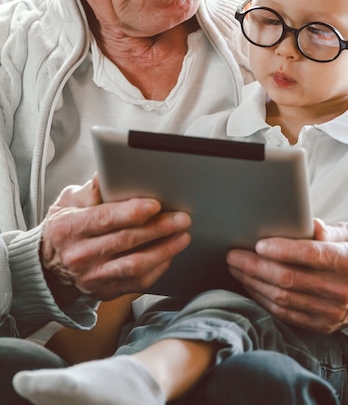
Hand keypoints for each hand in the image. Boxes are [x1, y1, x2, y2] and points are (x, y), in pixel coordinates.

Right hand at [41, 173, 190, 300]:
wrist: (48, 267)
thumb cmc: (63, 228)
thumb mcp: (68, 202)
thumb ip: (91, 190)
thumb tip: (108, 172)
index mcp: (70, 228)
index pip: (105, 219)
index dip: (132, 212)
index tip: (155, 205)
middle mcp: (80, 255)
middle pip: (126, 241)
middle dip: (158, 228)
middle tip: (181, 218)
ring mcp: (93, 276)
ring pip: (135, 265)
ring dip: (164, 250)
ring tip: (183, 236)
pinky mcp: (105, 290)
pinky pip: (137, 283)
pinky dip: (158, 269)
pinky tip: (170, 254)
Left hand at [226, 218, 347, 332]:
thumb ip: (328, 230)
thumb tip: (309, 223)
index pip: (311, 255)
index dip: (282, 250)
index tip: (259, 243)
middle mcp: (341, 290)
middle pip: (289, 279)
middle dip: (255, 266)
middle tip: (233, 254)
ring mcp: (331, 312)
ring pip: (283, 298)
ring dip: (253, 283)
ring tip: (236, 268)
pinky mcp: (322, 325)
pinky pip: (286, 314)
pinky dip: (264, 300)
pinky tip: (250, 286)